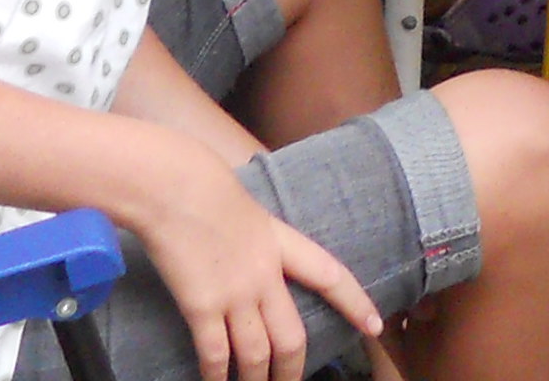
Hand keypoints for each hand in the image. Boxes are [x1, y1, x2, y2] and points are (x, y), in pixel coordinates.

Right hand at [131, 136, 379, 380]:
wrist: (173, 187)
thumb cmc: (202, 186)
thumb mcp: (247, 209)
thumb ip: (258, 240)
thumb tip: (258, 259)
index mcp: (281, 242)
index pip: (330, 276)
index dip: (355, 303)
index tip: (375, 325)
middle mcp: (265, 274)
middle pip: (291, 336)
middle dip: (292, 369)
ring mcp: (234, 293)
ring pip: (257, 354)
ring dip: (256, 380)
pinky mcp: (201, 306)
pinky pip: (216, 354)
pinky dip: (217, 377)